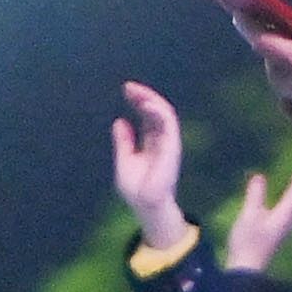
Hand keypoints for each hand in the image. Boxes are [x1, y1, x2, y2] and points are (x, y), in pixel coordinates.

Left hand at [112, 87, 196, 255]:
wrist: (145, 205)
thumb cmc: (136, 188)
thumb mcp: (124, 160)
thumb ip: (123, 141)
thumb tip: (119, 121)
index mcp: (151, 142)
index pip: (148, 115)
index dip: (139, 101)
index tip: (126, 90)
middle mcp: (162, 140)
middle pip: (156, 110)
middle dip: (143, 96)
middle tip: (128, 87)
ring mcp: (168, 142)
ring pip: (165, 112)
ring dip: (151, 99)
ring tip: (136, 91)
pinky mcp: (172, 147)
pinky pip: (169, 124)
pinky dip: (158, 111)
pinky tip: (145, 104)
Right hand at [223, 165, 291, 272]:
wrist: (248, 268)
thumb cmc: (248, 241)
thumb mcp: (249, 215)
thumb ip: (255, 195)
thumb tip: (260, 177)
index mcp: (283, 214)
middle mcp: (287, 221)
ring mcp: (283, 230)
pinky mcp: (277, 236)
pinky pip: (289, 215)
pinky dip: (290, 205)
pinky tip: (283, 206)